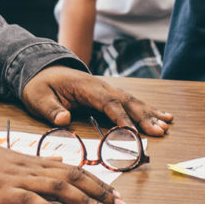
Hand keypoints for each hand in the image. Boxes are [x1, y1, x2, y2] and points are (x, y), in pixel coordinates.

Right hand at [0, 140, 122, 203]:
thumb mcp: (11, 158)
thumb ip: (39, 161)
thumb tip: (63, 161)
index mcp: (33, 162)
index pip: (73, 169)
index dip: (97, 182)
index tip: (116, 195)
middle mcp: (30, 168)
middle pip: (73, 176)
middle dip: (100, 191)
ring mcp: (17, 179)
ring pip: (58, 187)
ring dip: (84, 202)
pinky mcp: (2, 192)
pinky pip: (29, 200)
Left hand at [21, 64, 171, 137]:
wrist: (41, 70)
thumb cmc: (39, 86)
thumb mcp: (38, 98)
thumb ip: (50, 109)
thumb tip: (63, 120)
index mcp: (86, 87)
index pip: (108, 103)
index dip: (121, 118)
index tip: (132, 133)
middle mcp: (101, 86)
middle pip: (126, 101)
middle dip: (144, 117)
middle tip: (159, 131)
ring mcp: (107, 89)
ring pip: (132, 101)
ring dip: (150, 113)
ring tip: (167, 125)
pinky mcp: (109, 94)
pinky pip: (130, 102)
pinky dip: (147, 109)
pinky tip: (163, 116)